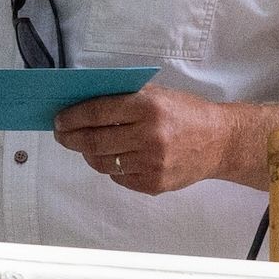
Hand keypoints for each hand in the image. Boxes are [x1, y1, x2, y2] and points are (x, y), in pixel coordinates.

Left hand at [52, 85, 262, 193]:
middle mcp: (149, 136)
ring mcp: (151, 163)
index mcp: (149, 108)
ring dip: (88, 154)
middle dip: (71, 138)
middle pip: (94, 141)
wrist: (219, 141)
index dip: (72, 117)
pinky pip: (119, 177)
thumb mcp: (157, 95)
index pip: (97, 113)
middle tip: (62, 135)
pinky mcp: (153, 183)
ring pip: (103, 162)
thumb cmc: (186, 113)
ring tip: (86, 146)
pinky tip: (115, 158)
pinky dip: (112, 168)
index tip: (59, 120)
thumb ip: (124, 98)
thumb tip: (83, 105)